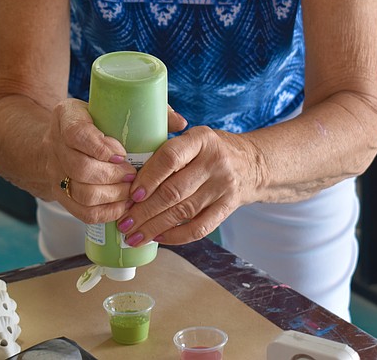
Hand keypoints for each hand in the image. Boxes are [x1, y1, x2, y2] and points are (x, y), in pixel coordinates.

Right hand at [44, 99, 136, 223]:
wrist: (59, 141)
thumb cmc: (94, 122)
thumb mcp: (109, 106)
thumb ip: (145, 110)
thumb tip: (180, 123)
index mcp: (67, 118)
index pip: (77, 134)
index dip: (101, 148)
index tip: (123, 154)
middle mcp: (56, 145)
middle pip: (80, 168)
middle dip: (113, 176)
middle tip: (134, 175)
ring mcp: (56, 173)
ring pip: (82, 193)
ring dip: (113, 195)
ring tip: (132, 191)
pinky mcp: (62, 196)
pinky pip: (83, 212)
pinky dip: (108, 212)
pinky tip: (125, 206)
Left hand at [113, 126, 262, 246]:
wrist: (252, 164)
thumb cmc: (212, 150)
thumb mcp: (195, 137)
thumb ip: (168, 147)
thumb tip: (130, 170)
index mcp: (202, 140)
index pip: (170, 158)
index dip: (148, 178)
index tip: (131, 194)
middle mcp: (214, 163)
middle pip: (173, 191)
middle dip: (144, 210)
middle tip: (124, 222)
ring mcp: (223, 187)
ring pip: (183, 212)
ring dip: (155, 227)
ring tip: (134, 235)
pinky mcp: (227, 208)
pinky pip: (199, 228)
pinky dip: (176, 236)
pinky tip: (159, 238)